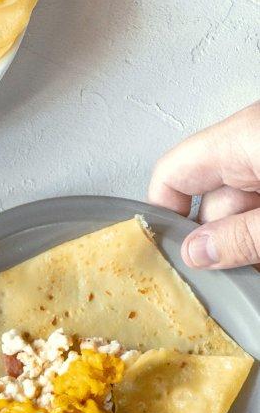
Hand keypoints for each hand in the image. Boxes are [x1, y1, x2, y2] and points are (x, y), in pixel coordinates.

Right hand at [148, 102, 259, 269]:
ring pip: (239, 209)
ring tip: (254, 262)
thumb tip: (197, 253)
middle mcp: (252, 143)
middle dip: (217, 240)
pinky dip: (257, 231)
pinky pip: (258, 206)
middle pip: (209, 201)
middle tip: (227, 275)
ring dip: (243, 240)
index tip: (167, 254)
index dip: (162, 214)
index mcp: (242, 138)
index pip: (172, 172)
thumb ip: (240, 236)